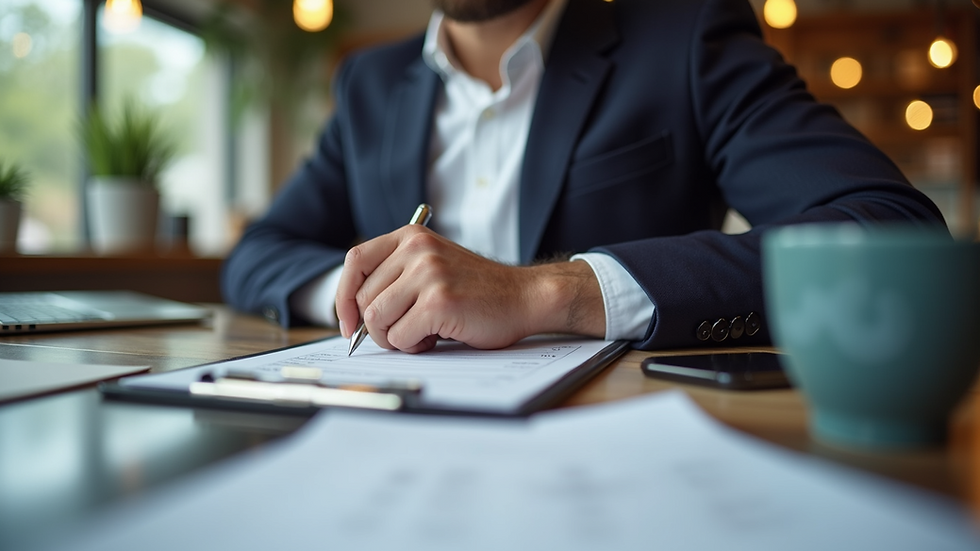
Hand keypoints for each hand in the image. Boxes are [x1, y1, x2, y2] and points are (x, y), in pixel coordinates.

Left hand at [336, 225, 604, 352]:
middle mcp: (417, 249)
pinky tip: (436, 337)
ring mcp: (428, 274)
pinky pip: (401, 336)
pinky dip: (414, 346)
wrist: (525, 297)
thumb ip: (396, 278)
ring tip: (424, 333)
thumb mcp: (433, 267)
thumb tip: (354, 316)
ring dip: (396, 338)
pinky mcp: (439, 301)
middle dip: (377, 327)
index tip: (348, 323)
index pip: (355, 261)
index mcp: (411, 237)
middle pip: (364, 297)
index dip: (343, 296)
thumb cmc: (478, 290)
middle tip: (405, 333)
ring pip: (377, 320)